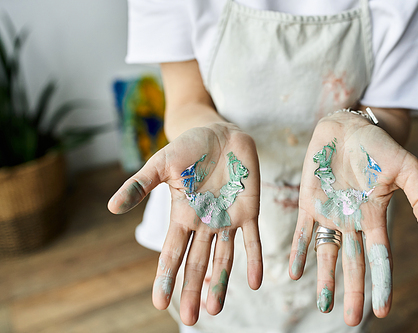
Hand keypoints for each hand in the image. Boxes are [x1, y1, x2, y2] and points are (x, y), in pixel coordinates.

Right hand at [108, 123, 261, 324]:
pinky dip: (254, 259)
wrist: (220, 133)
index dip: (165, 277)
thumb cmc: (188, 148)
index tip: (158, 302)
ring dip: (221, 282)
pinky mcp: (248, 210)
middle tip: (190, 319)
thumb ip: (140, 185)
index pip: (171, 252)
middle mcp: (204, 223)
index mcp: (182, 215)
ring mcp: (227, 219)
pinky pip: (252, 239)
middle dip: (193, 289)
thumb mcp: (161, 164)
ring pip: (224, 257)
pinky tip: (255, 282)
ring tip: (215, 309)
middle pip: (197, 262)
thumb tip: (111, 208)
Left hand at [289, 112, 417, 325]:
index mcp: (375, 217)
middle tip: (350, 319)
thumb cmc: (378, 147)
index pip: (379, 257)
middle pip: (353, 263)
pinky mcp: (309, 203)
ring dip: (325, 279)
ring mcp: (329, 214)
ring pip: (327, 253)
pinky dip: (299, 251)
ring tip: (323, 306)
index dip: (382, 284)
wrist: (347, 128)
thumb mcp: (407, 168)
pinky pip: (303, 232)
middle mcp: (351, 221)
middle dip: (352, 291)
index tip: (383, 310)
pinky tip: (296, 272)